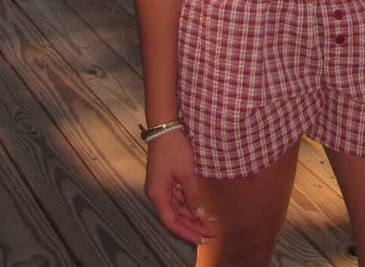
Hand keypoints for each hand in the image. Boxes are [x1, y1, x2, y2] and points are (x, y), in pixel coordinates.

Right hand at [144, 129, 213, 244]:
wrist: (165, 126)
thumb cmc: (174, 148)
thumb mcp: (186, 172)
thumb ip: (193, 195)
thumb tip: (200, 214)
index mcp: (158, 195)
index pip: (171, 222)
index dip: (185, 232)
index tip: (200, 239)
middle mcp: (157, 193)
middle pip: (173, 216)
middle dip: (190, 226)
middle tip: (207, 234)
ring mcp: (160, 186)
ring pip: (175, 207)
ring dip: (189, 215)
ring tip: (205, 223)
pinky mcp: (165, 179)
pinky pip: (176, 197)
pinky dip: (187, 203)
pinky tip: (198, 208)